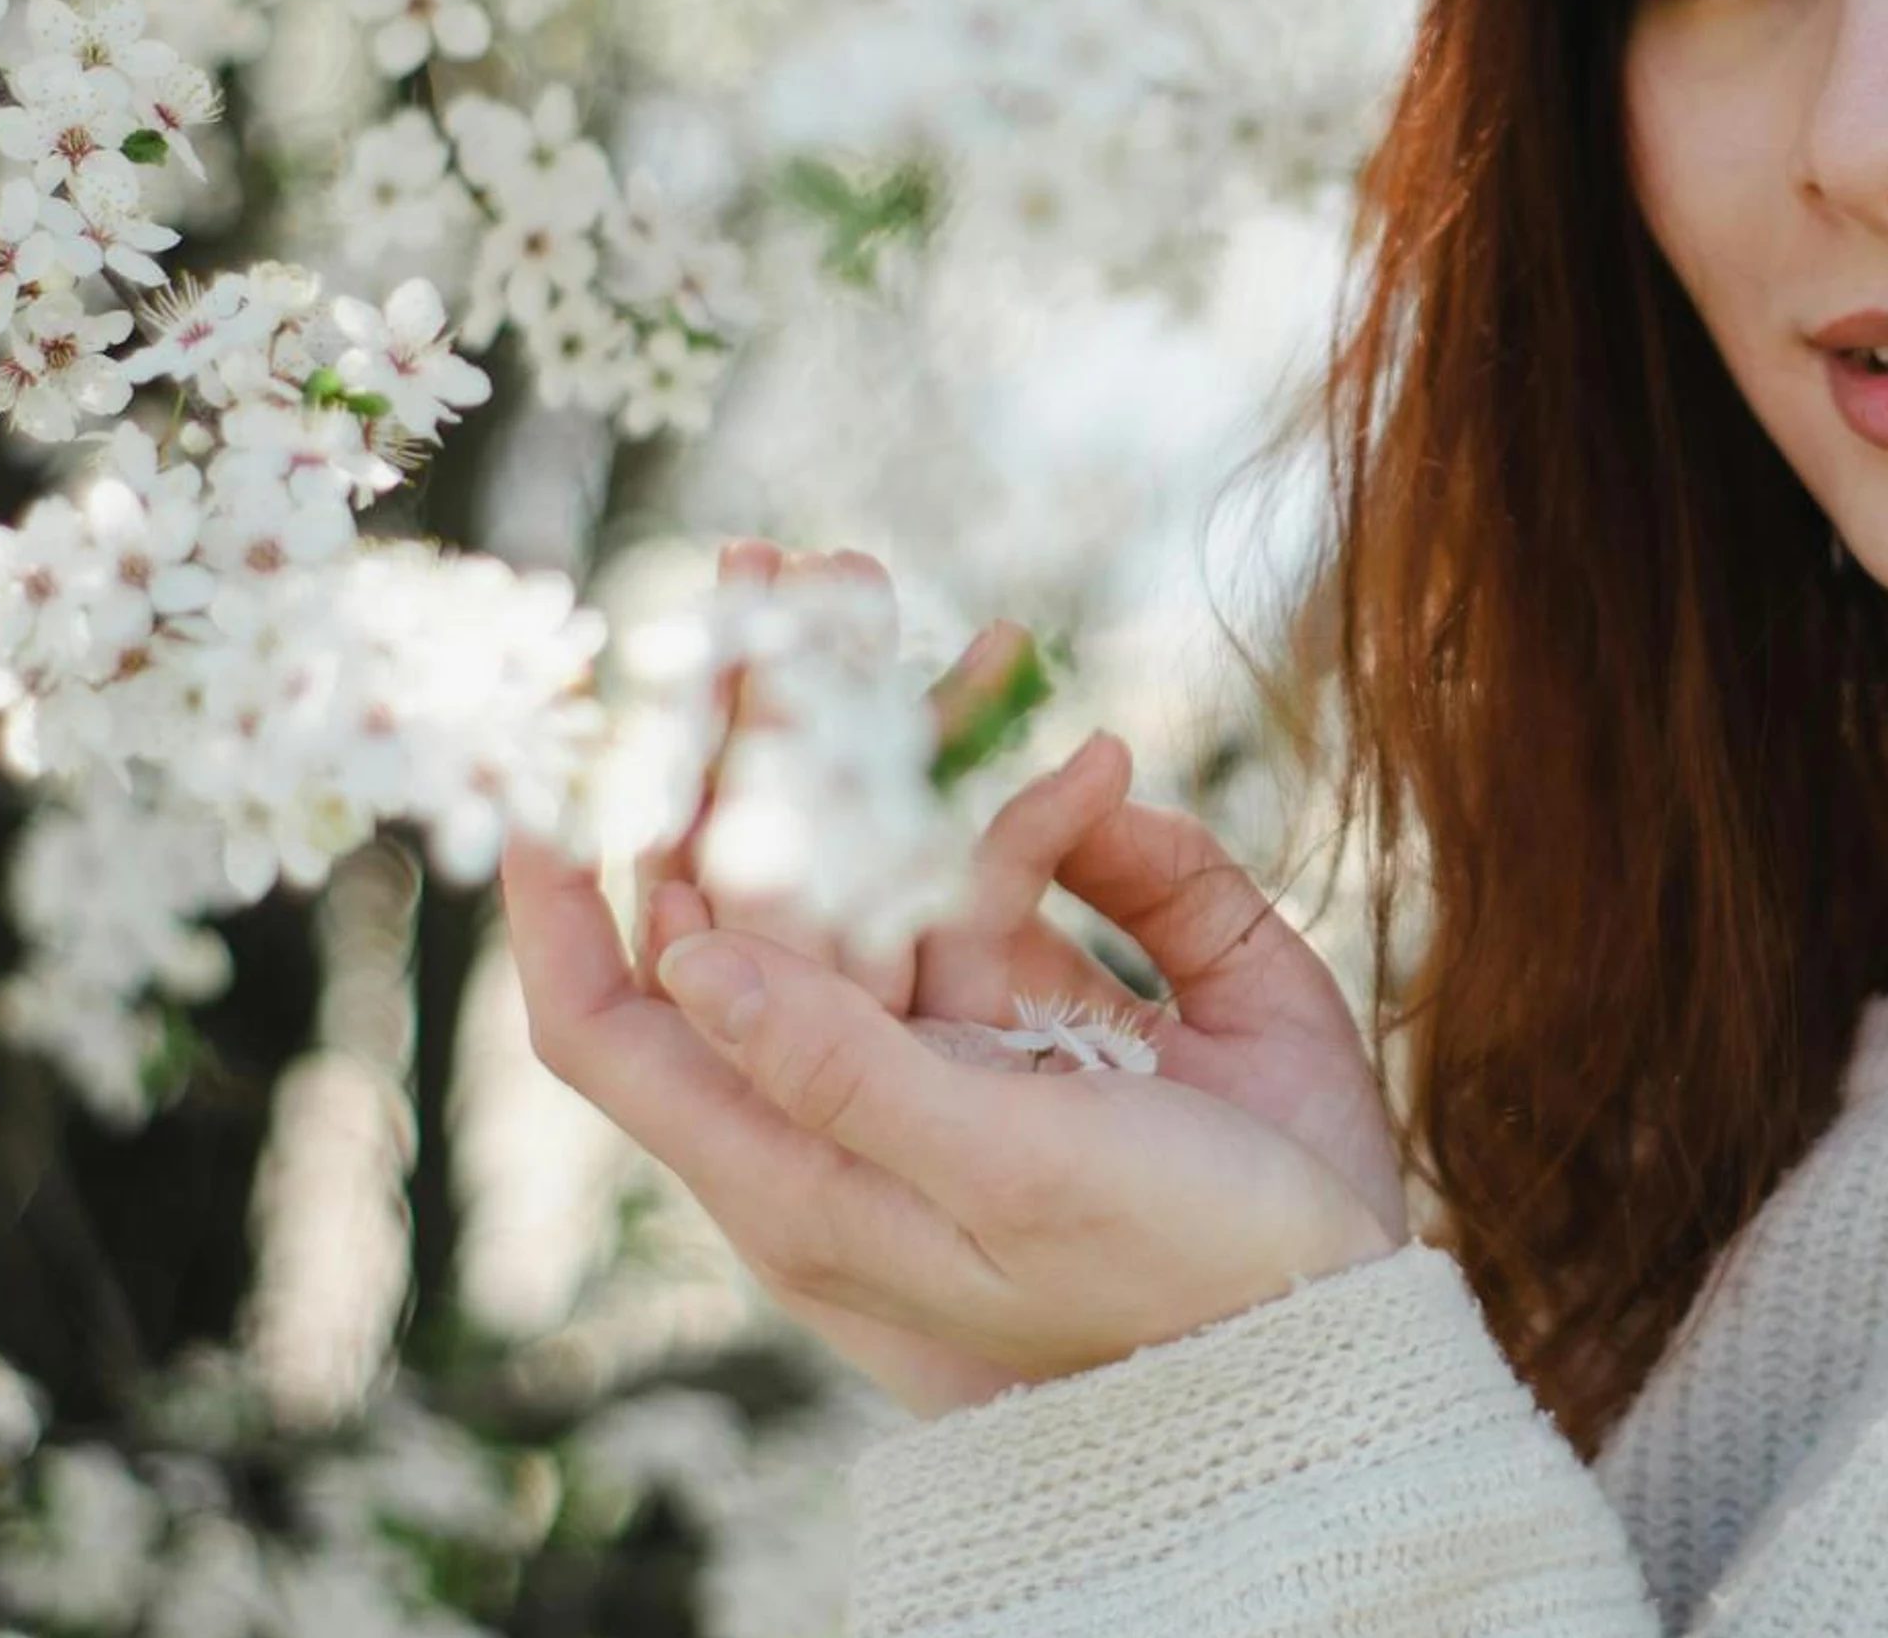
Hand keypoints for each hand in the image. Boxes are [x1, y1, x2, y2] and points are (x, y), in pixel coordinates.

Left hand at [630, 542, 1414, 1251]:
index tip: (542, 754)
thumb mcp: (1004, 1178)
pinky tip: (1095, 756)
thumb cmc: (1171, 1279)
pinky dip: (1050, 799)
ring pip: (886, 856)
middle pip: (755, 894)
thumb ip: (843, 1071)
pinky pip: (1025, 869)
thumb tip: (687, 950)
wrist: (1345, 1312)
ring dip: (899, 727)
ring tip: (890, 591)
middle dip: (750, 732)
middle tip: (765, 575)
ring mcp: (967, 1042)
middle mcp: (862, 1093)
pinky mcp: (1074, 1004)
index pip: (620, 1025)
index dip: (560, 899)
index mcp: (805, 1170)